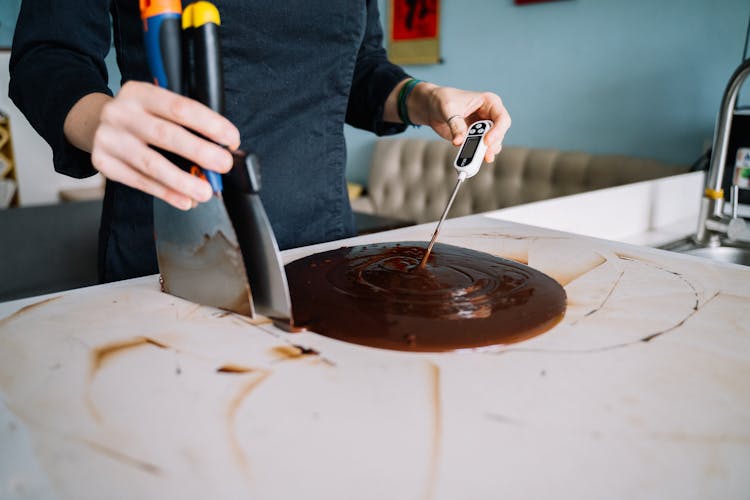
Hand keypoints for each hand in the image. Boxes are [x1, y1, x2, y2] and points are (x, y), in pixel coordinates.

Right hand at [82, 81, 239, 209]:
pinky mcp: (102, 162)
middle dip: (200, 152)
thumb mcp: (156, 107)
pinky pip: (139, 181)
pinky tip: (183, 200)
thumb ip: (184, 125)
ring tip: (205, 192)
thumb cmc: (139, 117)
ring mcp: (109, 138)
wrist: (91, 122)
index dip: (210, 124)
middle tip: (223, 166)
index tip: (232, 139)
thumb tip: (219, 153)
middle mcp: (121, 113)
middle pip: (166, 135)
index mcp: (140, 93)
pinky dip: (165, 193)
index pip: (181, 108)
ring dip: (183, 181)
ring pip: (152, 164)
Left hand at [413, 84, 510, 162]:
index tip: (486, 141)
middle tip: (483, 155)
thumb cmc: (443, 100)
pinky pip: (480, 149)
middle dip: (491, 145)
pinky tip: (470, 161)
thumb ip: (456, 125)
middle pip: (498, 134)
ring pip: (491, 144)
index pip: (502, 118)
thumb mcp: (449, 109)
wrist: (432, 107)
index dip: (497, 131)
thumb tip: (459, 141)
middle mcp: (489, 116)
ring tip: (475, 160)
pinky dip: (476, 156)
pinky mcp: (475, 138)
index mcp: (489, 102)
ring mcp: (483, 128)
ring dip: (484, 153)